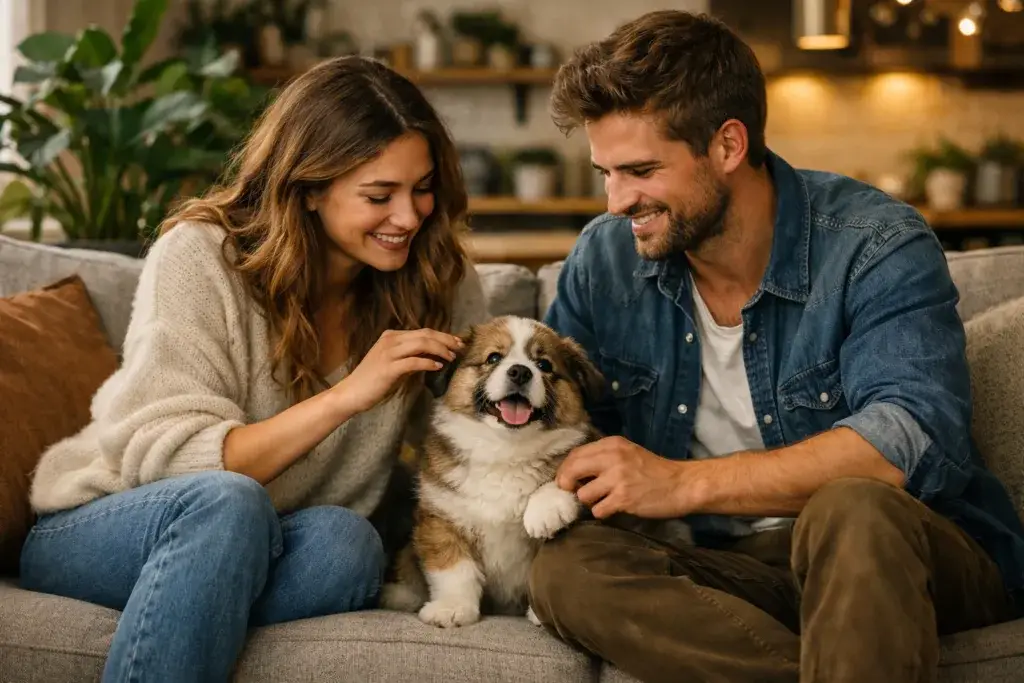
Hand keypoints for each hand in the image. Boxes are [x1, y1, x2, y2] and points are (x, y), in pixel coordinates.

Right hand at [334, 328, 462, 415]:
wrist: (351, 393)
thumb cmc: (373, 381)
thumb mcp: (394, 364)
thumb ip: (412, 357)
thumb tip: (435, 356)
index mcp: (391, 336)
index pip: (423, 331)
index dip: (443, 336)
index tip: (457, 343)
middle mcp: (390, 340)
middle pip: (425, 335)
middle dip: (446, 340)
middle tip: (460, 348)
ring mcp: (388, 353)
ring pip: (422, 344)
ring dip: (440, 350)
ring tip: (451, 358)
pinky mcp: (389, 368)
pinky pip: (414, 362)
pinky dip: (428, 363)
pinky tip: (438, 367)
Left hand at [556, 436, 690, 518]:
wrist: (681, 484)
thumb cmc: (653, 471)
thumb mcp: (627, 453)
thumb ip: (603, 458)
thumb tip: (573, 472)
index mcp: (612, 444)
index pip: (575, 454)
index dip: (565, 470)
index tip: (566, 481)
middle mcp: (613, 457)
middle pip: (572, 470)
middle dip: (567, 485)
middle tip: (575, 492)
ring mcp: (618, 478)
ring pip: (583, 494)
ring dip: (590, 502)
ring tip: (604, 500)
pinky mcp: (624, 498)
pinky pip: (598, 510)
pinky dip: (603, 512)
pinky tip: (614, 508)